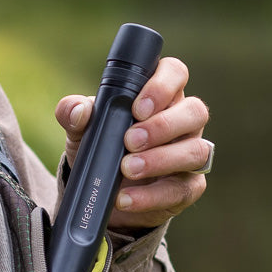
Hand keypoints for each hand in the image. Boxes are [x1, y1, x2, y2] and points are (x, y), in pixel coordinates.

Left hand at [55, 56, 209, 230]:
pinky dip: (152, 196)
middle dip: (162, 126)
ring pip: (197, 151)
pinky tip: (126, 198)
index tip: (137, 108)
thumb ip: (73, 113)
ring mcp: (190, 154)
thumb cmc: (100, 146)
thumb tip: (78, 111)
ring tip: (127, 169)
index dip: (162, 86)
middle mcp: (183, 121)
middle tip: (129, 141)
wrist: (100, 192)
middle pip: (195, 112)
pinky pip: (183, 190)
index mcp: (160, 96)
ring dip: (161, 160)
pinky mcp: (188, 187)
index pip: (175, 73)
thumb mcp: (80, 129)